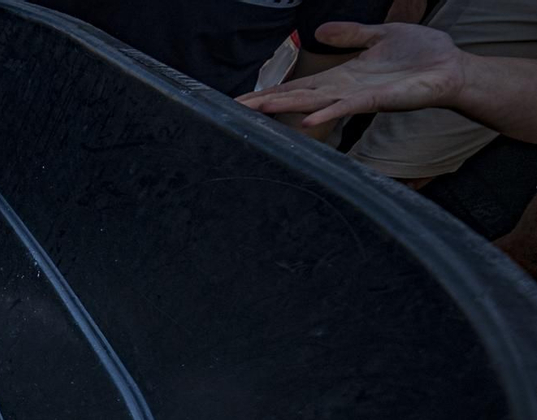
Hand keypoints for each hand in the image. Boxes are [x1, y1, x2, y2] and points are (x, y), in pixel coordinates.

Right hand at [236, 23, 468, 128]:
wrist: (453, 68)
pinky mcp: (378, 100)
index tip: (242, 100)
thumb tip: (319, 30)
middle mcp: (344, 91)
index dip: (271, 92)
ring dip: (287, 109)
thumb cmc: (422, 55)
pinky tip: (307, 121)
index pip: (298, 87)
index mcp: (341, 78)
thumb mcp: (379, 35)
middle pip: (297, 98)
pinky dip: (328, 114)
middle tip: (235, 111)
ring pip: (314, 104)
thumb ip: (350, 35)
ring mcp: (359, 98)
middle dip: (266, 104)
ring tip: (258, 112)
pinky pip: (348, 108)